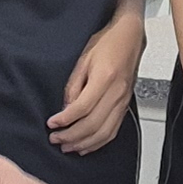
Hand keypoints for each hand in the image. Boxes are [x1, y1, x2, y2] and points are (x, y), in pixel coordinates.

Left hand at [49, 24, 143, 154]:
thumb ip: (74, 85)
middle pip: (93, 124)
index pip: (83, 107)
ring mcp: (123, 101)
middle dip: (71, 136)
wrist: (130, 37)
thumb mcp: (83, 59)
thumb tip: (66, 108)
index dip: (65, 119)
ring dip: (84, 143)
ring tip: (67, 146)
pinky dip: (99, 142)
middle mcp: (116, 93)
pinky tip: (86, 146)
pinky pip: (113, 130)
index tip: (52, 124)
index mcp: (104, 78)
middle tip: (55, 139)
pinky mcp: (125, 106)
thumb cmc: (107, 43)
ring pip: (104, 132)